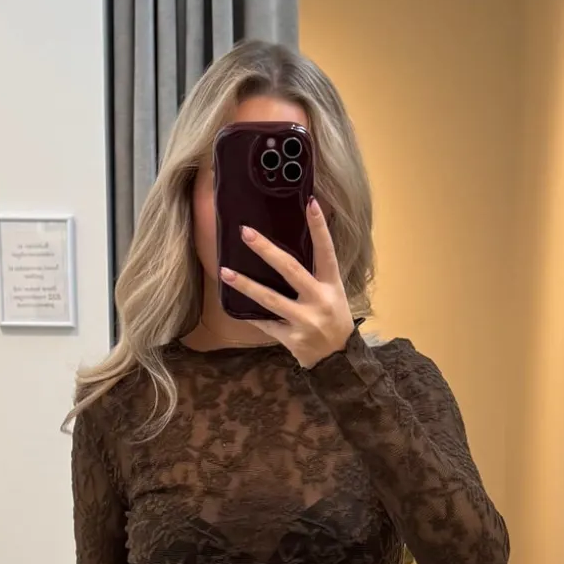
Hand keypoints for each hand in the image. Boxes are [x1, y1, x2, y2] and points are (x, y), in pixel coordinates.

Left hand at [220, 198, 354, 369]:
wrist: (338, 360)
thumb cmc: (333, 320)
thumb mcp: (334, 294)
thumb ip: (316, 274)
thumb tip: (287, 249)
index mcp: (332, 285)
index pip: (326, 251)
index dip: (320, 228)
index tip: (310, 203)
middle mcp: (319, 301)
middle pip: (291, 269)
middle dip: (266, 250)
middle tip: (246, 232)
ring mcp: (305, 321)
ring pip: (270, 299)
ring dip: (246, 285)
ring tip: (226, 271)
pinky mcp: (292, 338)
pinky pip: (266, 324)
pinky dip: (250, 315)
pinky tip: (233, 306)